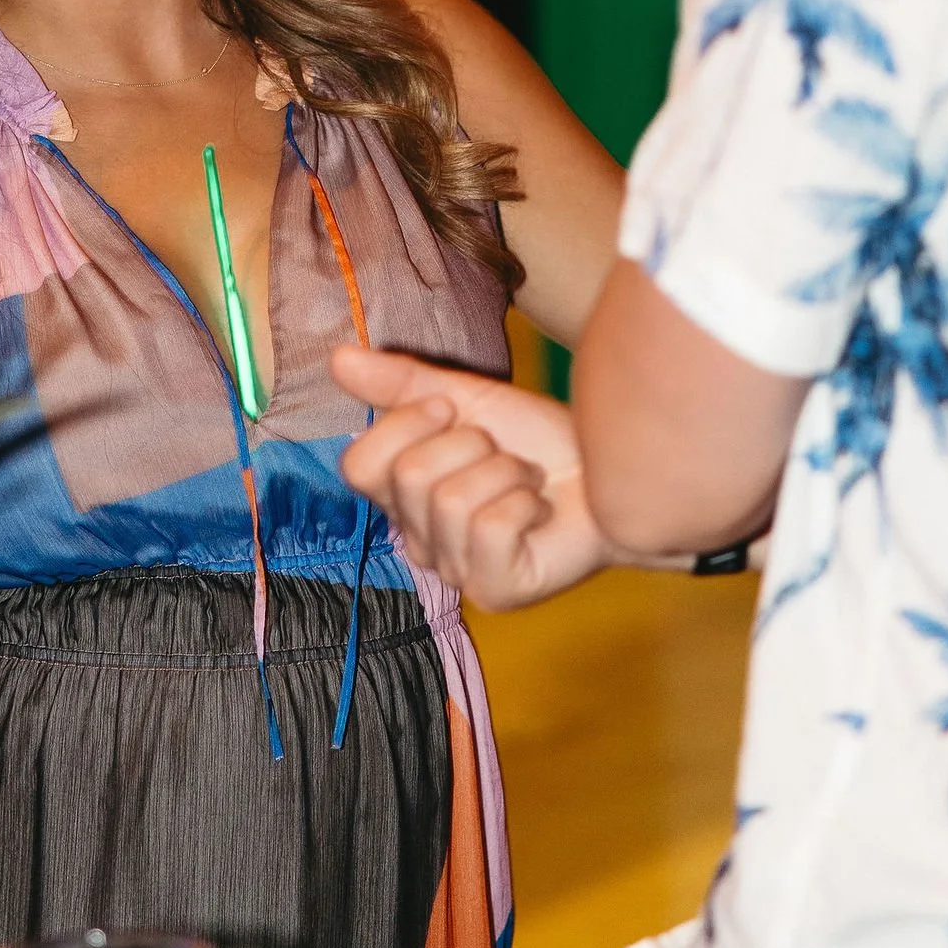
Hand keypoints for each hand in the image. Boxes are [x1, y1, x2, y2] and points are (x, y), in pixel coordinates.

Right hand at [332, 346, 613, 610]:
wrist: (611, 469)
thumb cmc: (538, 441)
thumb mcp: (466, 399)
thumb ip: (401, 383)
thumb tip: (336, 357)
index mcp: (403, 498)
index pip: (358, 466)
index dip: (403, 424)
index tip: (450, 408)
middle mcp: (420, 541)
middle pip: (408, 476)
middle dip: (468, 445)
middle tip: (501, 453)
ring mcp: (457, 573)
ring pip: (451, 500)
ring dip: (503, 472)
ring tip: (526, 481)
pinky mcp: (495, 591)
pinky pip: (489, 528)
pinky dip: (524, 502)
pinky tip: (539, 511)